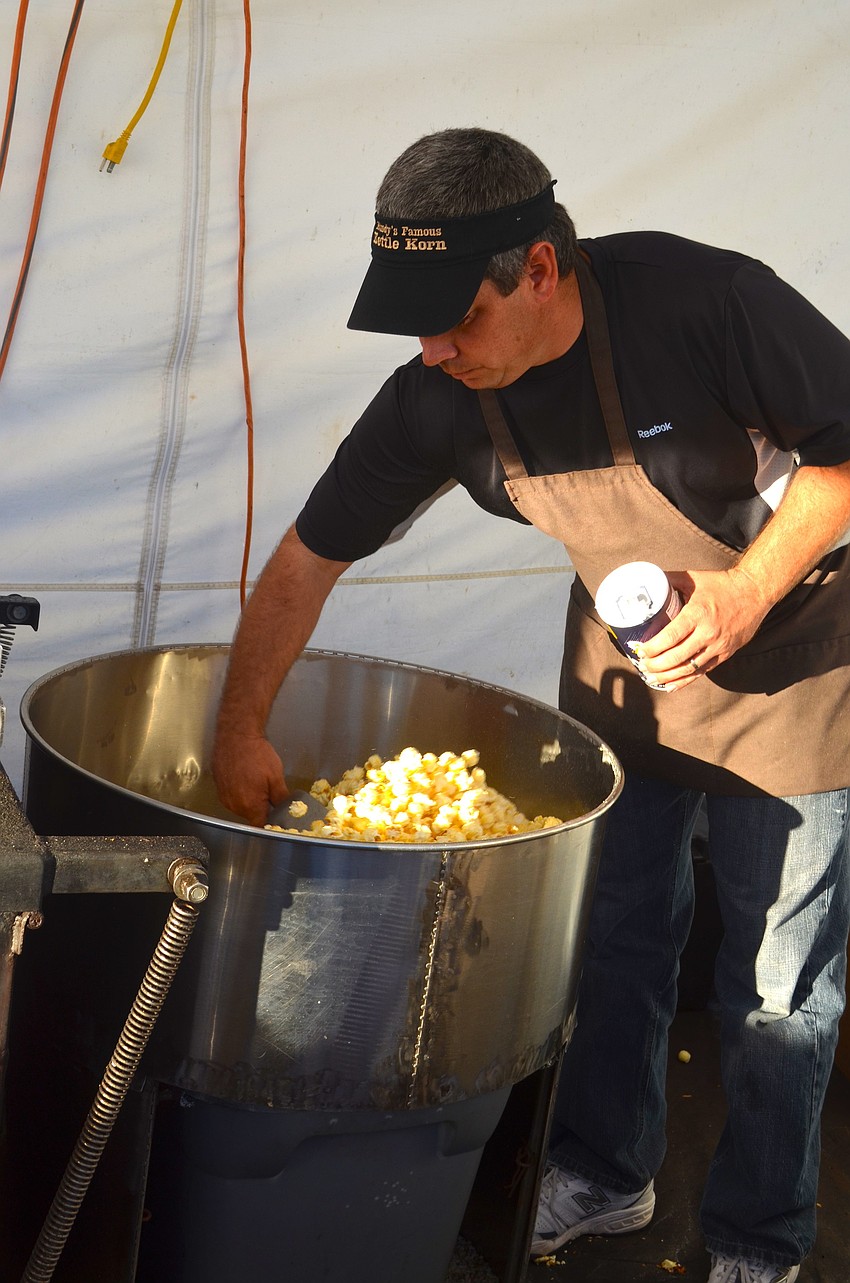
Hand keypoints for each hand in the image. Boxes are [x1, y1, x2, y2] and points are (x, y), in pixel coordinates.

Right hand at [211, 730, 287, 826]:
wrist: (236, 735)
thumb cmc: (257, 754)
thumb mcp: (276, 777)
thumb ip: (281, 799)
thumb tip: (286, 810)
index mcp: (250, 806)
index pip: (260, 826)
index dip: (270, 822)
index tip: (276, 817)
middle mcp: (234, 805)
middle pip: (250, 816)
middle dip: (261, 808)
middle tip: (268, 791)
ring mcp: (224, 796)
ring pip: (240, 807)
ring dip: (249, 799)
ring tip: (255, 781)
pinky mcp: (218, 787)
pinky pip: (232, 797)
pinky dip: (239, 792)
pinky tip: (245, 778)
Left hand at [635, 565, 771, 689]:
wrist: (755, 592)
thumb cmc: (722, 584)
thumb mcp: (693, 578)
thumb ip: (669, 580)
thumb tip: (647, 583)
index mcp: (697, 614)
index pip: (670, 637)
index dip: (652, 648)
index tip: (640, 650)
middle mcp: (708, 633)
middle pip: (676, 657)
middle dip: (655, 665)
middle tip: (642, 665)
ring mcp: (718, 646)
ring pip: (688, 669)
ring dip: (667, 677)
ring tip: (651, 678)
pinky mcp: (725, 654)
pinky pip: (702, 672)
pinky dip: (685, 681)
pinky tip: (670, 686)